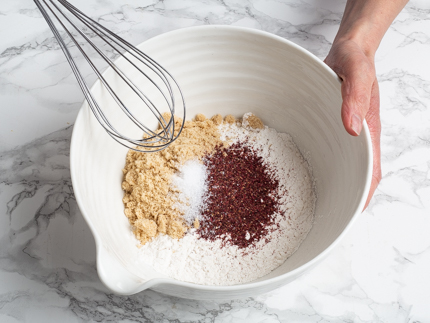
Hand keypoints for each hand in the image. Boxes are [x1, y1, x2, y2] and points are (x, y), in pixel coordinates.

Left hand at [324, 39, 381, 209]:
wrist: (348, 51)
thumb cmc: (355, 62)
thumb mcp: (356, 73)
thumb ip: (355, 96)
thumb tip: (352, 129)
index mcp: (368, 131)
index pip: (371, 170)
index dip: (364, 194)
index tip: (352, 213)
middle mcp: (356, 138)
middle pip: (355, 174)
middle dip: (345, 197)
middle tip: (326, 216)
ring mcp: (344, 134)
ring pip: (340, 165)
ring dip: (332, 183)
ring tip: (311, 202)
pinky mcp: (332, 128)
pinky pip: (328, 150)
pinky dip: (320, 164)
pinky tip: (305, 170)